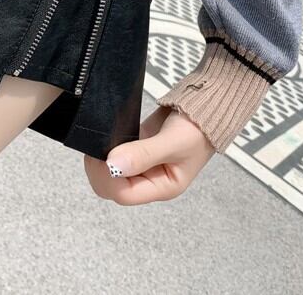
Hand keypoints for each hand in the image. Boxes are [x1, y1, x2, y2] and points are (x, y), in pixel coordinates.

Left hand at [84, 106, 215, 204]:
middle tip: (97, 146)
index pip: (124, 194)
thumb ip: (143, 154)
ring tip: (103, 138)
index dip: (107, 177)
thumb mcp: (173, 143)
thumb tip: (113, 165)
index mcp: (162, 187)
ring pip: (109, 171)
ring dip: (101, 157)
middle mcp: (150, 179)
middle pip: (112, 187)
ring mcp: (142, 164)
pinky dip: (106, 146)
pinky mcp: (136, 148)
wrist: (205, 107)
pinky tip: (109, 134)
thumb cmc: (199, 130)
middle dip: (99, 170)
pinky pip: (114, 154)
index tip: (100, 156)